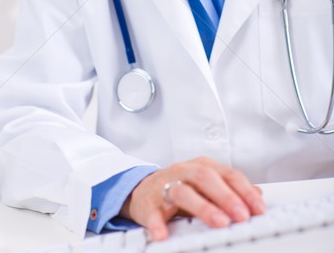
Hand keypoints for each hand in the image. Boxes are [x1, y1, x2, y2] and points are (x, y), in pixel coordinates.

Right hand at [119, 157, 264, 240]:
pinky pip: (153, 212)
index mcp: (202, 166)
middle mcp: (184, 172)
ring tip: (218, 223)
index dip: (244, 190)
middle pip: (206, 178)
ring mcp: (165, 185)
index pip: (227, 174)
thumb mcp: (207, 184)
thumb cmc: (180, 186)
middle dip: (226, 197)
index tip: (258, 208)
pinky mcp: (149, 202)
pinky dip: (158, 223)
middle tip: (241, 216)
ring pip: (183, 191)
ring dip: (202, 207)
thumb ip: (230, 188)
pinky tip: (164, 234)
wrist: (143, 189)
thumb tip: (258, 195)